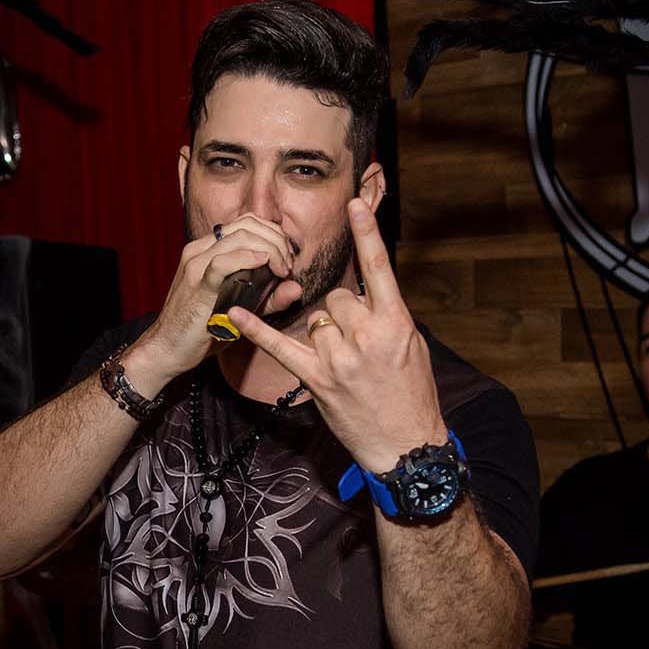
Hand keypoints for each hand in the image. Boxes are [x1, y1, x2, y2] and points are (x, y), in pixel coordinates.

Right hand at [130, 214, 302, 391]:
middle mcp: (200, 250)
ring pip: (239, 236)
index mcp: (207, 249)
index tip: (287, 258)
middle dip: (276, 240)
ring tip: (281, 269)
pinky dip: (247, 258)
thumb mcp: (242, 309)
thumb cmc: (204, 329)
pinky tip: (264, 264)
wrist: (168, 349)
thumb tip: (296, 288)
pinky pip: (223, 262)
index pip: (246, 223)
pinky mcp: (197, 284)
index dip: (273, 234)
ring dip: (269, 248)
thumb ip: (269, 298)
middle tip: (288, 265)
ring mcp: (196, 264)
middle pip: (246, 225)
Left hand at [228, 198, 446, 471]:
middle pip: (337, 297)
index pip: (378, 268)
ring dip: (323, 333)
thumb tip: (364, 296)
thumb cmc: (412, 395)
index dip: (366, 233)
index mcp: (395, 323)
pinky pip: (279, 346)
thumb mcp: (411, 347)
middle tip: (357, 341)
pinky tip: (236, 311)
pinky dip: (256, 328)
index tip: (354, 203)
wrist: (404, 445)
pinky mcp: (315, 378)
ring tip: (343, 360)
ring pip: (315, 319)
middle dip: (342, 312)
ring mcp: (338, 358)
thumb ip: (386, 316)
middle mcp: (365, 336)